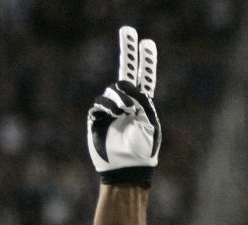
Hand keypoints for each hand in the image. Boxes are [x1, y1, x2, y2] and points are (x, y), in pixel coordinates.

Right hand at [87, 25, 160, 184]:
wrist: (124, 172)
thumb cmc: (141, 153)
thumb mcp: (149, 127)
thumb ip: (142, 103)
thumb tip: (124, 85)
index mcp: (143, 105)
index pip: (145, 77)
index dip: (146, 60)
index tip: (147, 43)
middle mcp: (127, 103)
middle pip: (127, 70)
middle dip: (128, 49)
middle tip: (128, 29)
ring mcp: (112, 109)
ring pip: (113, 90)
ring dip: (119, 98)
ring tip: (125, 111)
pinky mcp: (98, 119)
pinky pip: (100, 104)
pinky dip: (107, 106)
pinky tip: (113, 115)